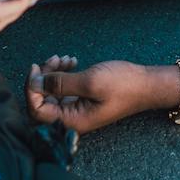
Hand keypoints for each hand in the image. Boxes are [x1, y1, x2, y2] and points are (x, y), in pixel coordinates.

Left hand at [27, 56, 156, 134]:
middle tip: (53, 59)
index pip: (37, 112)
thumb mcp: (90, 81)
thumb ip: (60, 83)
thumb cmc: (124, 85)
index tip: (36, 69)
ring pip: (51, 92)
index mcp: (72, 121)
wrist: (147, 84)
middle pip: (42, 100)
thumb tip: (34, 83)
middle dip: (43, 77)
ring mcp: (77, 108)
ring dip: (53, 72)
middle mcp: (72, 118)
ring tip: (64, 58)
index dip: (32, 90)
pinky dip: (63, 73)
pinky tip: (71, 61)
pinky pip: (63, 88)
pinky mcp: (82, 99)